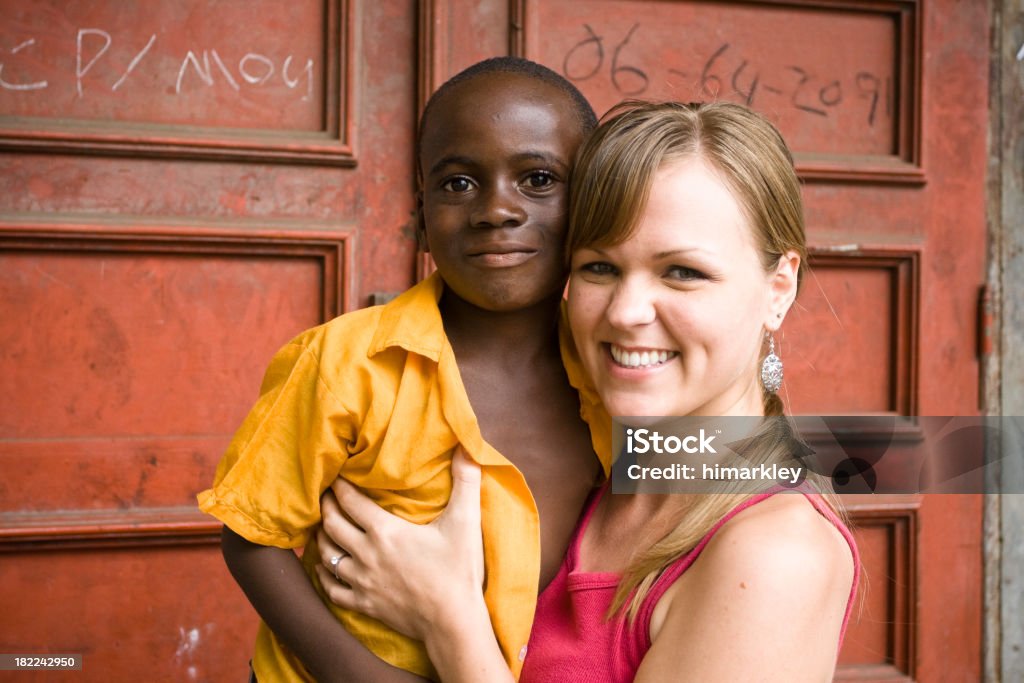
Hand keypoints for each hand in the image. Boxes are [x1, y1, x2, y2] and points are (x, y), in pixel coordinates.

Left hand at [315, 448, 485, 640]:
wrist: (453, 622)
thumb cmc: (458, 570)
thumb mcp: (465, 521)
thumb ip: (466, 481)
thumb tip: (467, 447)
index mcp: (386, 531)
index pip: (351, 502)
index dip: (340, 487)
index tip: (335, 476)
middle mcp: (366, 554)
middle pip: (332, 524)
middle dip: (325, 507)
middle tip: (324, 496)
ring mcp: (362, 581)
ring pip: (327, 554)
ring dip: (322, 538)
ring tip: (323, 526)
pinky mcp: (364, 604)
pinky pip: (332, 588)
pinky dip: (325, 575)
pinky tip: (325, 568)